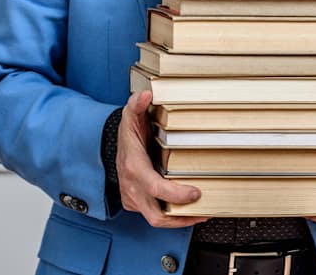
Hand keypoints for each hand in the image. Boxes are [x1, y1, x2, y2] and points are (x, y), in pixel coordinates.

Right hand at [116, 90, 207, 227]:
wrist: (112, 146)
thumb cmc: (127, 134)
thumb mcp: (130, 116)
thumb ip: (137, 105)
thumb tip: (147, 95)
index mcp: (134, 168)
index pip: (157, 189)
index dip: (177, 194)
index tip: (196, 192)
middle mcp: (132, 187)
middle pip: (156, 216)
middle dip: (181, 218)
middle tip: (203, 212)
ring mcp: (132, 197)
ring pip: (156, 219)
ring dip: (178, 220)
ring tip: (200, 214)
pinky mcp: (135, 203)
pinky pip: (152, 214)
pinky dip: (169, 215)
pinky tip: (185, 209)